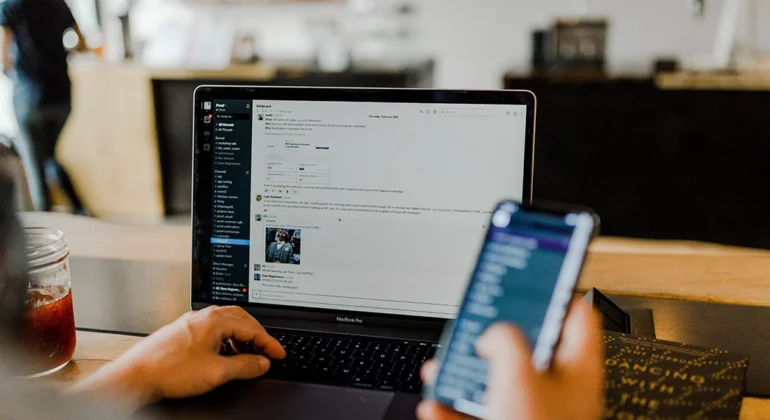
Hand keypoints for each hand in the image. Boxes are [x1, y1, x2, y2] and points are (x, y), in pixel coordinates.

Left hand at [68, 306, 285, 410]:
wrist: (136, 375)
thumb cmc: (170, 370)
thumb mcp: (217, 372)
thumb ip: (245, 366)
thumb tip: (262, 363)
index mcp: (215, 320)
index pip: (252, 328)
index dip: (269, 343)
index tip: (279, 354)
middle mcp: (203, 316)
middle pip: (240, 319)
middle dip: (257, 335)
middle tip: (267, 350)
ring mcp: (191, 323)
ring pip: (225, 323)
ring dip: (241, 338)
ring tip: (248, 355)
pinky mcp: (181, 332)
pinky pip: (211, 330)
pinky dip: (225, 340)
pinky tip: (223, 355)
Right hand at [418, 300, 603, 419]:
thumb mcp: (518, 373)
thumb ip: (505, 339)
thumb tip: (493, 332)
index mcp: (576, 365)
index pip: (574, 312)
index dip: (552, 288)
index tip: (529, 274)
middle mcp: (559, 389)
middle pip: (527, 346)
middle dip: (493, 335)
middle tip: (475, 322)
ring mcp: (535, 415)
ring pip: (498, 382)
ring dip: (466, 372)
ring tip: (444, 365)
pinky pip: (479, 415)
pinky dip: (455, 410)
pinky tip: (437, 405)